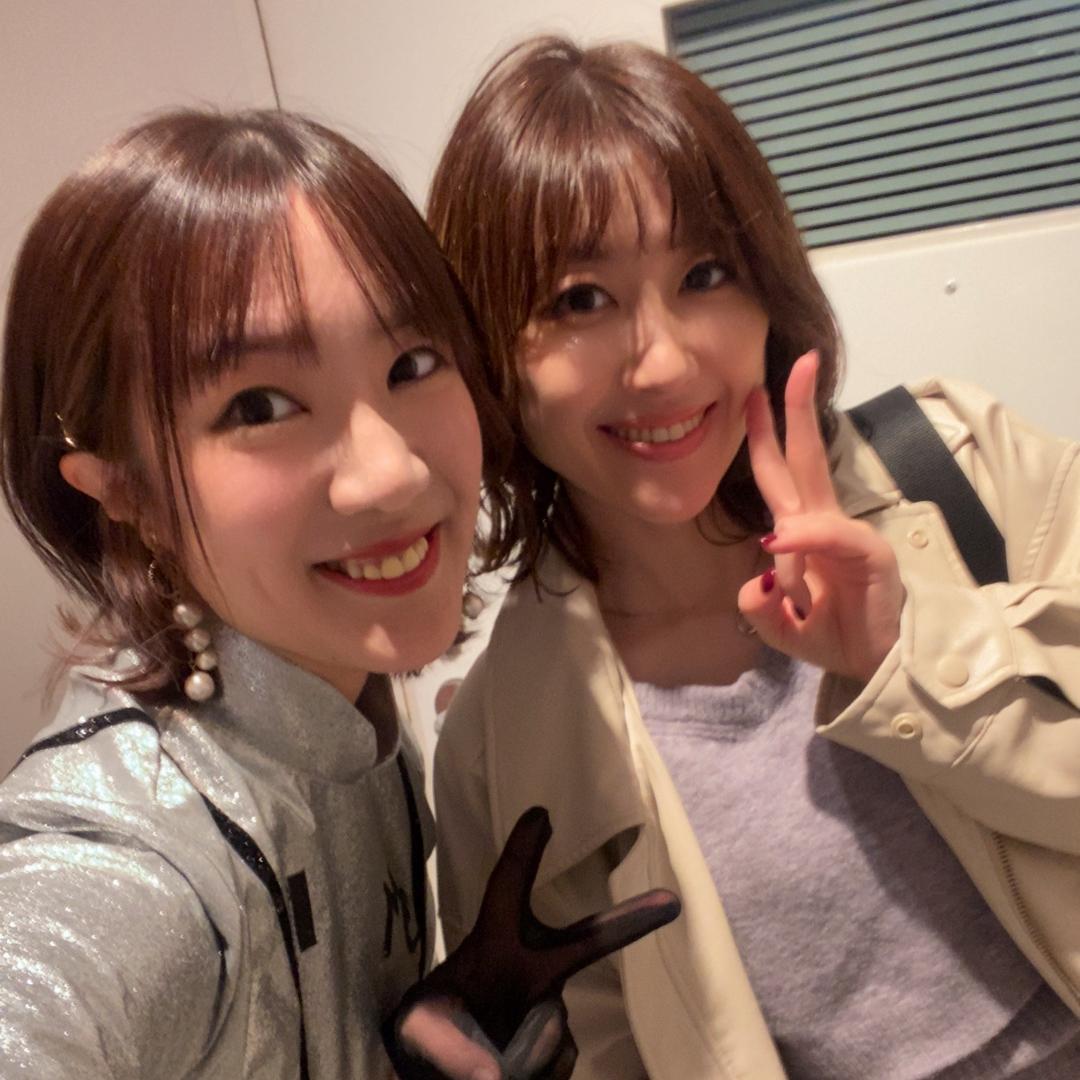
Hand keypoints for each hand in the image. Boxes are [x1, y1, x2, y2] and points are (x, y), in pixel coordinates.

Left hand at [384, 807, 680, 1078]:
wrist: (438, 1069)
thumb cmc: (430, 1030)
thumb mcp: (422, 1030)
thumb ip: (449, 1047)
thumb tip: (493, 1077)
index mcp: (492, 946)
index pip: (507, 888)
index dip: (522, 850)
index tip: (541, 813)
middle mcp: (529, 971)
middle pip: (586, 943)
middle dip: (628, 921)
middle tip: (670, 901)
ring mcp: (549, 1009)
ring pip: (555, 1028)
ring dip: (528, 1050)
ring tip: (487, 1062)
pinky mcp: (557, 1050)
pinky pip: (559, 1063)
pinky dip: (538, 1071)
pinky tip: (505, 1071)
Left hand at [737, 351, 904, 683]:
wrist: (879, 666)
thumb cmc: (832, 634)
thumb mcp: (778, 625)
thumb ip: (758, 603)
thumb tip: (760, 577)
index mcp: (801, 530)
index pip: (779, 474)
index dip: (765, 436)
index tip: (753, 394)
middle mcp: (823, 523)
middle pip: (803, 458)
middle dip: (795, 411)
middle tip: (793, 365)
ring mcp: (846, 535)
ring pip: (804, 506)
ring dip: (789, 546)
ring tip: (798, 603)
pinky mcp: (869, 554)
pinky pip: (829, 535)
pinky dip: (804, 538)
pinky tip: (781, 545)